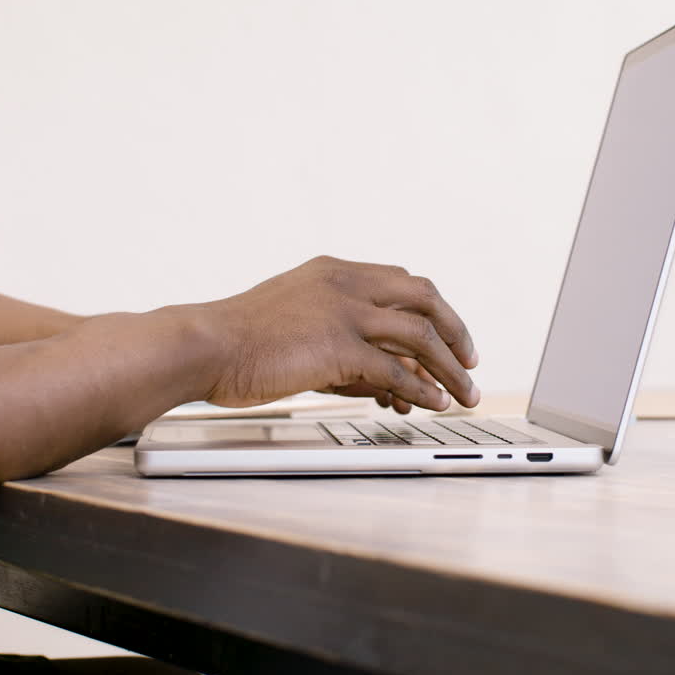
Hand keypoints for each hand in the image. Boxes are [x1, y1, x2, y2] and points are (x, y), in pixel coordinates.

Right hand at [203, 256, 479, 410]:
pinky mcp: (338, 346)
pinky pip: (397, 370)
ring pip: (420, 334)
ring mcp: (344, 312)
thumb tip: (380, 377)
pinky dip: (422, 389)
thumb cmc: (239, 341)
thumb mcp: (296, 322)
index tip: (450, 335)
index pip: (403, 281)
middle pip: (425, 297)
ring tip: (465, 393)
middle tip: (470, 361)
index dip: (434, 310)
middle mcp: (345, 283)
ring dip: (450, 367)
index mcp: (334, 271)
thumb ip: (340, 338)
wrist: (204, 346)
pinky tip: (432, 403)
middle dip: (456, 331)